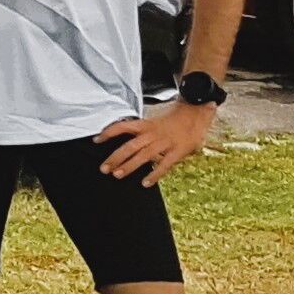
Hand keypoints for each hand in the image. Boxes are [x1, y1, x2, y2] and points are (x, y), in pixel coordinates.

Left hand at [95, 102, 216, 186]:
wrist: (197, 111)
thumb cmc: (175, 118)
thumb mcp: (155, 120)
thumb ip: (142, 131)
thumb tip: (125, 139)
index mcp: (146, 125)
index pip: (123, 126)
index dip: (109, 132)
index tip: (96, 140)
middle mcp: (153, 134)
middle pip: (130, 146)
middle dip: (115, 157)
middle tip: (104, 168)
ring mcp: (165, 142)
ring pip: (144, 156)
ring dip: (129, 166)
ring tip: (117, 175)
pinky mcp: (178, 151)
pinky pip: (164, 165)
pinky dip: (154, 175)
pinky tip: (145, 183)